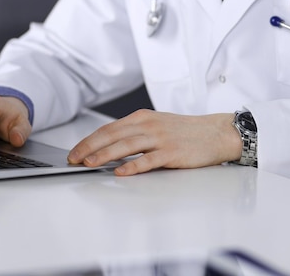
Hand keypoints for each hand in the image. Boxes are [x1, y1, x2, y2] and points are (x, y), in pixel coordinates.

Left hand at [67, 109, 241, 175]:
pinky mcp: (172, 153)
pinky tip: (121, 172)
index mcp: (142, 118)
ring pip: (126, 145)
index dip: (89, 140)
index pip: (108, 128)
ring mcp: (160, 138)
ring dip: (105, 155)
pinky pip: (149, 159)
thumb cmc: (186, 132)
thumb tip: (109, 146)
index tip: (75, 152)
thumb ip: (135, 133)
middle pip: (112, 135)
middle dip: (89, 147)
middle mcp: (149, 125)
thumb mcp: (157, 125)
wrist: (216, 133)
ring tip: (89, 163)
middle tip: (74, 159)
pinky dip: (133, 166)